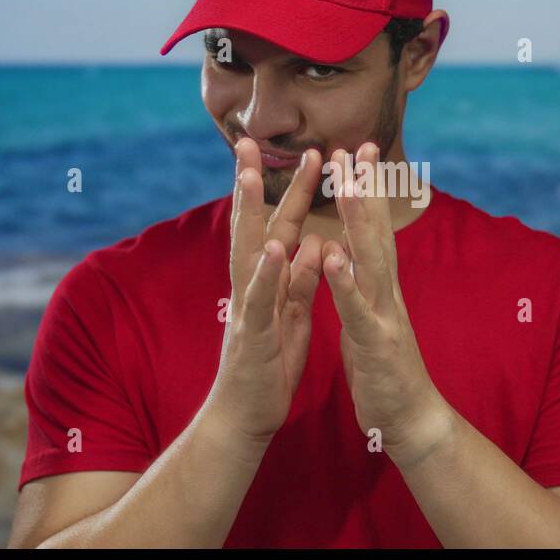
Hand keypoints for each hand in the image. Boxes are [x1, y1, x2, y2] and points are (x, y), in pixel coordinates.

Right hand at [205, 139, 324, 444]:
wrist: (246, 418)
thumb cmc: (269, 366)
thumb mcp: (293, 315)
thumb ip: (302, 279)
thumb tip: (313, 241)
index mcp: (268, 282)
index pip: (279, 227)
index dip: (292, 191)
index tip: (307, 153)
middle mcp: (251, 287)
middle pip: (254, 227)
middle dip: (252, 183)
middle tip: (248, 141)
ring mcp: (247, 308)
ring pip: (248, 253)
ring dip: (250, 215)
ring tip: (251, 177)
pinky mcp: (253, 336)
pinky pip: (260, 301)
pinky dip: (267, 275)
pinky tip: (273, 249)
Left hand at [322, 143, 452, 466]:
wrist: (411, 420)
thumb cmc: (386, 371)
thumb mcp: (370, 319)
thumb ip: (362, 285)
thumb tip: (350, 253)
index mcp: (379, 287)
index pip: (371, 231)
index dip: (366, 191)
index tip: (356, 152)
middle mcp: (386, 292)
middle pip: (376, 232)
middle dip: (367, 188)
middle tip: (359, 145)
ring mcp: (384, 315)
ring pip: (371, 259)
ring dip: (361, 221)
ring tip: (351, 184)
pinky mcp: (375, 343)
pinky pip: (357, 308)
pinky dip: (344, 281)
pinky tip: (331, 256)